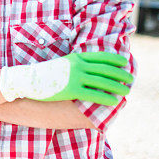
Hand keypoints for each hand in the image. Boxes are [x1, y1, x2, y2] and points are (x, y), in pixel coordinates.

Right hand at [0, 51, 132, 105]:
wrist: (28, 79)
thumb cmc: (44, 74)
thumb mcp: (62, 63)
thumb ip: (76, 64)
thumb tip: (87, 69)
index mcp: (76, 57)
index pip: (101, 56)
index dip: (115, 60)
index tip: (125, 63)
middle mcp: (78, 65)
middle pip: (105, 68)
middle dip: (120, 74)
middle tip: (131, 78)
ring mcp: (75, 77)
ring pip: (103, 81)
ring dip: (117, 86)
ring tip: (127, 90)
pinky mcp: (71, 90)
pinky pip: (94, 94)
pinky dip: (106, 98)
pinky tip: (114, 101)